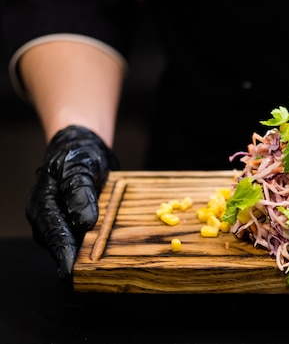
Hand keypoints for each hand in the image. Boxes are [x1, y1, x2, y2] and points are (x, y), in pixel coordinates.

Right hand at [26, 125, 117, 283]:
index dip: (65, 258)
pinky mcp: (71, 224)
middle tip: (98, 278)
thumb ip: (80, 192)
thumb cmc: (77, 154)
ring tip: (107, 271)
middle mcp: (46, 218)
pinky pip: (80, 241)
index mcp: (43, 205)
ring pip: (71, 247)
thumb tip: (83, 222)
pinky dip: (92, 248)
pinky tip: (108, 255)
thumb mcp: (80, 167)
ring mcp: (57, 223)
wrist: (80, 148)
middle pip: (61, 247)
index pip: (55, 237)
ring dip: (87, 257)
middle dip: (78, 263)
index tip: (74, 275)